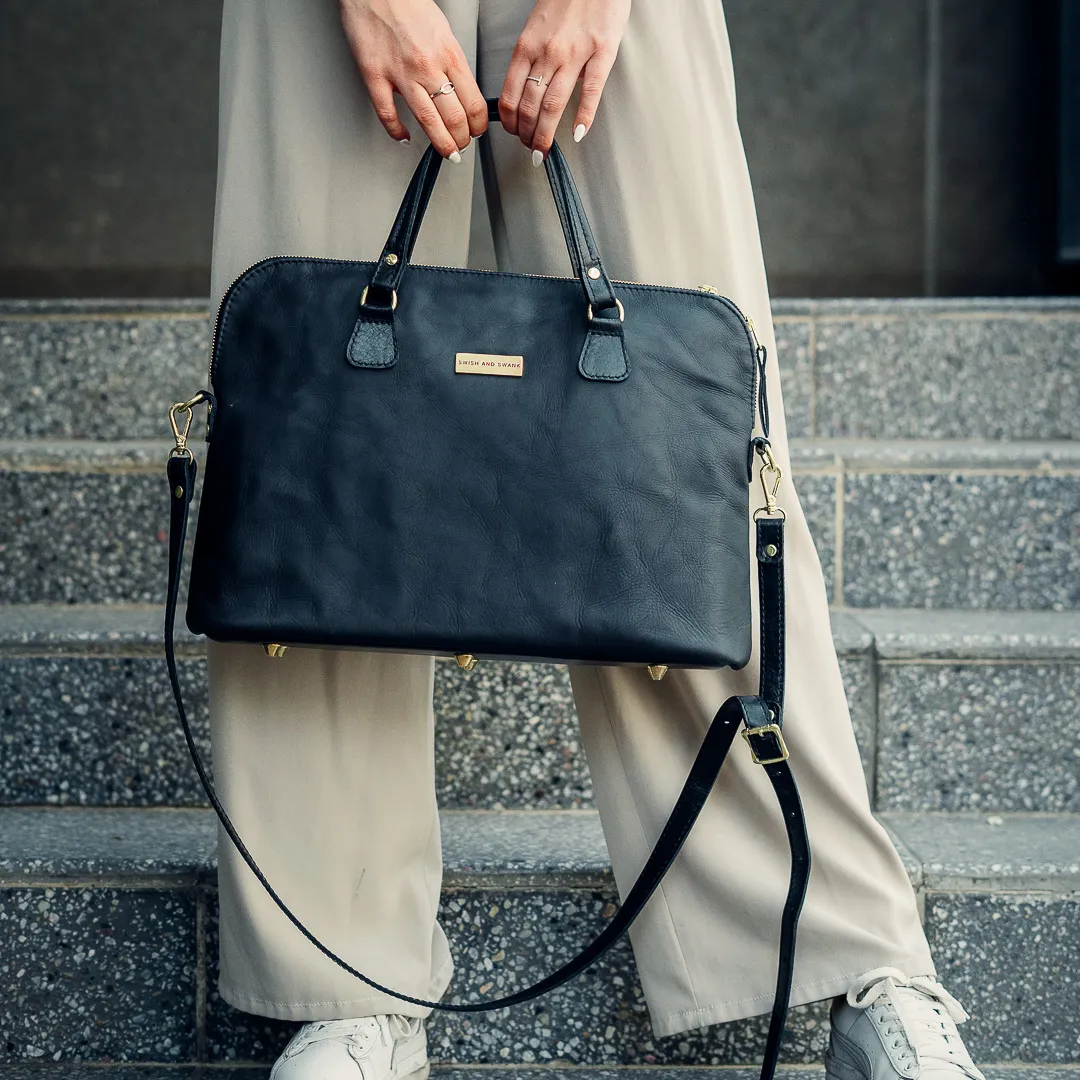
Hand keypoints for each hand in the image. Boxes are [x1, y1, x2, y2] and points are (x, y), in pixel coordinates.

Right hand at [339, 0, 487, 160]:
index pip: (473, 103)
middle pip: (454, 118)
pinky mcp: (375, 76)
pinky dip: (397, 131)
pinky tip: (404, 137)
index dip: (478, 126)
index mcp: (448, 53)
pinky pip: (387, 114)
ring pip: (427, 122)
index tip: (476, 132)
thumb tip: (460, 91)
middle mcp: (428, 66)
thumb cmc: (406, 4)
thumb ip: (452, 62)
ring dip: (441, 144)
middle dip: (462, 140)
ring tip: (447, 153)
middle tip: (461, 147)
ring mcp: (401, 73)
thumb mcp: (443, 30)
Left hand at [499, 0, 630, 163]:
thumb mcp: (538, 25)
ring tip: (544, 150)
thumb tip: (526, 88)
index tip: (514, 135)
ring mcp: (576, 53)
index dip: (510, 122)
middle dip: (527, 135)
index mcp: (528, 45)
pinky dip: (584, 116)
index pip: (511, 94)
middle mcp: (548, 52)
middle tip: (530, 150)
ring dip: (546, 134)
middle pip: (531, 105)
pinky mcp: (602, 52)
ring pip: (554, 104)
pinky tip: (578, 133)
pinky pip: (591, 90)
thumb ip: (532, 56)